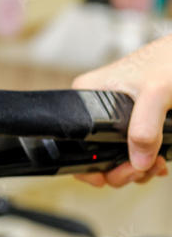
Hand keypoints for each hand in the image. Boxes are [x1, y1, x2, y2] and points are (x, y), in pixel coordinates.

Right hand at [71, 33, 171, 186]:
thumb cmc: (169, 60)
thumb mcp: (156, 94)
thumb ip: (144, 127)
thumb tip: (139, 161)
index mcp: (86, 95)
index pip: (74, 142)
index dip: (89, 166)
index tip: (108, 176)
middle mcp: (95, 107)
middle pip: (95, 154)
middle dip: (119, 170)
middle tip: (140, 172)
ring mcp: (115, 115)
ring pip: (115, 155)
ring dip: (136, 169)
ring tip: (155, 166)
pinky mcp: (133, 120)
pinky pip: (131, 149)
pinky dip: (145, 160)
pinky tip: (158, 160)